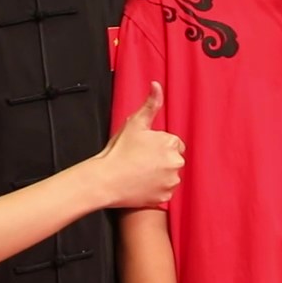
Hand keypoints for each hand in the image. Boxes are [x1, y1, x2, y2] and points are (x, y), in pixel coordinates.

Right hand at [94, 82, 184, 207]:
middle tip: (139, 160)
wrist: (105, 180)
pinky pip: (164, 191)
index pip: (172, 143)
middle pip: (172, 159)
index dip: (157, 145)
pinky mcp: (164, 197)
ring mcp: (171, 182)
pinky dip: (155, 188)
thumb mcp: (134, 123)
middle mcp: (175, 164)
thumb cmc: (119, 151)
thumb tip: (156, 85)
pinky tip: (141, 184)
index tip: (143, 149)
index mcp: (171, 144)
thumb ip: (151, 104)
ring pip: (169, 175)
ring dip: (159, 174)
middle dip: (160, 159)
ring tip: (139, 172)